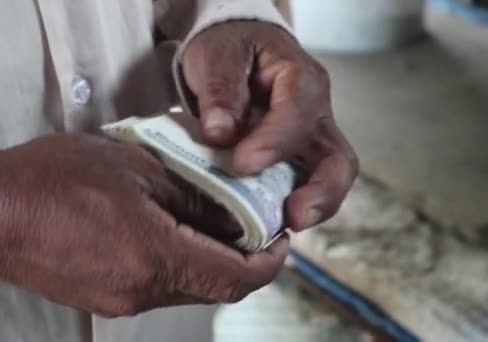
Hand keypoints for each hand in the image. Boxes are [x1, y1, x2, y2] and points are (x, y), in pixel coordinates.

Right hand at [0, 134, 288, 316]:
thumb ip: (193, 192)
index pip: (237, 277)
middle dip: (247, 258)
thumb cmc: (52, 181)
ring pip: (193, 287)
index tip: (282, 238)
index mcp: (154, 258)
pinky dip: (185, 262)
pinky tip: (178, 229)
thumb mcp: (135, 168)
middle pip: (219, 287)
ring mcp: (123, 300)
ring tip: (218, 219)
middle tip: (256, 223)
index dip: (270, 260)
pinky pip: (164, 285)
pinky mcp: (108, 297)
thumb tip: (233, 209)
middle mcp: (143, 291)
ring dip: (215, 259)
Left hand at [183, 21, 358, 230]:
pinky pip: (310, 186)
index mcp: (300, 78)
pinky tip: (271, 222)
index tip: (242, 164)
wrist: (240, 51)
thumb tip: (221, 133)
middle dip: (323, 192)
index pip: (298, 114)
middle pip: (339, 158)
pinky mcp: (301, 160)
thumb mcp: (217, 55)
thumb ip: (220, 91)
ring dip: (316, 207)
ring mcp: (313, 140)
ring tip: (287, 227)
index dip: (274, 142)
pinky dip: (296, 206)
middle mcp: (317, 113)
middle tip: (294, 217)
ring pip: (333, 178)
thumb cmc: (232, 48)